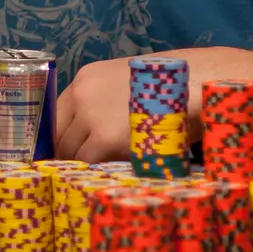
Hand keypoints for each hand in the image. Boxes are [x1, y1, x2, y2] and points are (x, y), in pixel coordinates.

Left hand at [55, 46, 241, 160]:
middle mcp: (82, 95)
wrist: (196, 82)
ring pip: (73, 153)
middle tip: (81, 172)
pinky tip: (113, 173)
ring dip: (86, 166)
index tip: (63, 154)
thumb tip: (93, 133)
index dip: (59, 138)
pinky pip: (91, 163)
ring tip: (103, 173)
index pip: (55, 116)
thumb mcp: (128, 82)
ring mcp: (91, 117)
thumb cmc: (171, 85)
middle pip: (59, 137)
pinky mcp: (107, 139)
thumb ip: (105, 102)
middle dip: (68, 156)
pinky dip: (99, 171)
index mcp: (85, 78)